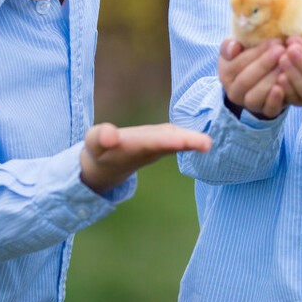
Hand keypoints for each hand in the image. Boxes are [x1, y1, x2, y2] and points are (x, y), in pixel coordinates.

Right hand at [80, 122, 211, 193]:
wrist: (103, 166)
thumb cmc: (98, 151)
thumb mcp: (94, 142)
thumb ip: (101, 137)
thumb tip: (110, 136)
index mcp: (134, 148)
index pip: (153, 143)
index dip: (168, 142)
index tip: (181, 141)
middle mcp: (149, 149)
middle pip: (170, 144)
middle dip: (187, 143)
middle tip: (207, 143)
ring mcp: (156, 147)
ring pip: (176, 142)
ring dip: (192, 141)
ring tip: (208, 142)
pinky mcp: (158, 142)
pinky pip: (175, 138)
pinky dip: (188, 137)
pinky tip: (203, 136)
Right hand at [218, 38, 286, 119]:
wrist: (264, 77)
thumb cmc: (251, 57)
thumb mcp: (239, 47)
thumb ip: (231, 44)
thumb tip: (233, 47)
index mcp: (226, 74)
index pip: (238, 63)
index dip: (257, 52)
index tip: (275, 41)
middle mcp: (234, 92)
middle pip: (246, 80)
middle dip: (264, 64)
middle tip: (282, 50)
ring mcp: (249, 104)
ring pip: (255, 97)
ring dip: (270, 81)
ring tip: (285, 66)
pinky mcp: (266, 112)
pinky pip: (269, 110)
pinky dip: (275, 100)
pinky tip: (283, 87)